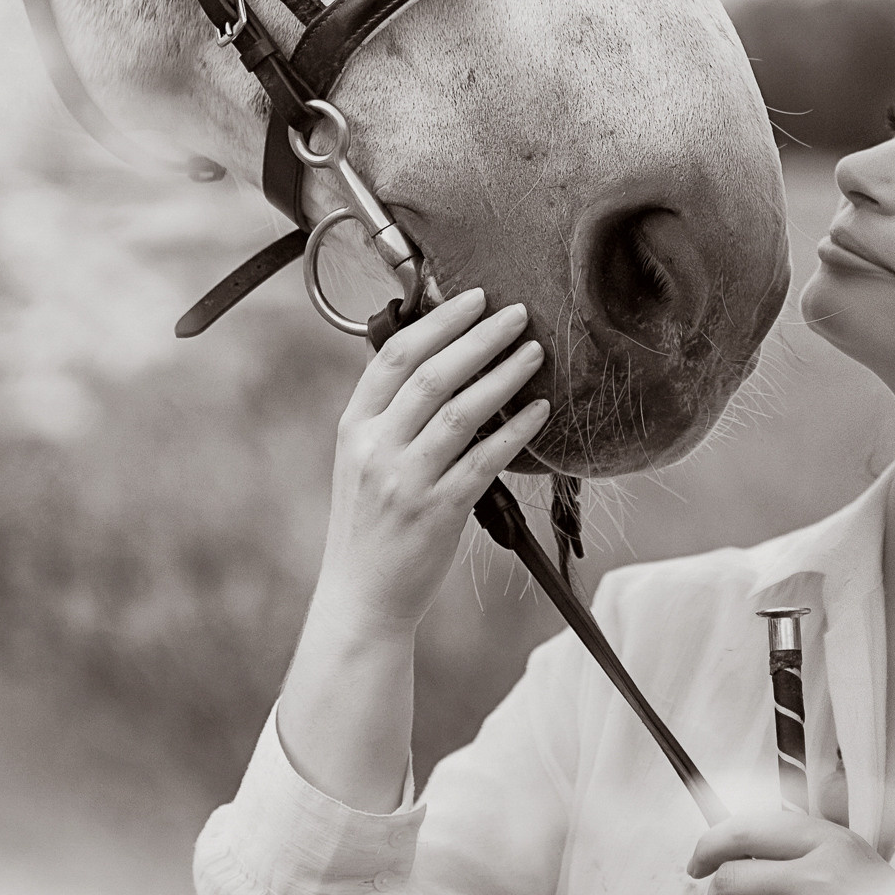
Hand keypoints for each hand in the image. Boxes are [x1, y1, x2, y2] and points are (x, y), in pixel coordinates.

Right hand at [310, 287, 549, 632]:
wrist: (361, 595)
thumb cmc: (369, 522)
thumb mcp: (360, 458)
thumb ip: (389, 414)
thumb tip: (439, 358)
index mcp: (354, 427)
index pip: (395, 357)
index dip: (439, 322)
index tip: (475, 299)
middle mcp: (377, 448)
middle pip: (434, 375)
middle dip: (480, 337)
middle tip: (517, 314)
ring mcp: (406, 480)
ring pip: (463, 412)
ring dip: (504, 375)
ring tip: (534, 351)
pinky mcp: (439, 511)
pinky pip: (486, 460)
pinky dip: (516, 430)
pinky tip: (540, 410)